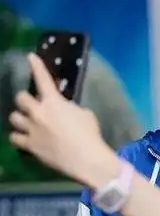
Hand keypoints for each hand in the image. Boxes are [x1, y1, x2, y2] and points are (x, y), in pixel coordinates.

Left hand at [9, 53, 116, 186]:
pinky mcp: (29, 145)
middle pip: (21, 99)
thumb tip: (65, 110)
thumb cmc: (90, 134)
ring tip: (27, 122)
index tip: (30, 57)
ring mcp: (31, 129)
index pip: (42, 79)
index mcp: (54, 102)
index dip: (36, 66)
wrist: (86, 158)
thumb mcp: (85, 114)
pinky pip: (14, 138)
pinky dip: (19, 136)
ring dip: (20, 118)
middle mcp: (38, 112)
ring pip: (13, 117)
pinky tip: (25, 138)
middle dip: (26, 100)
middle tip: (33, 105)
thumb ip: (71, 109)